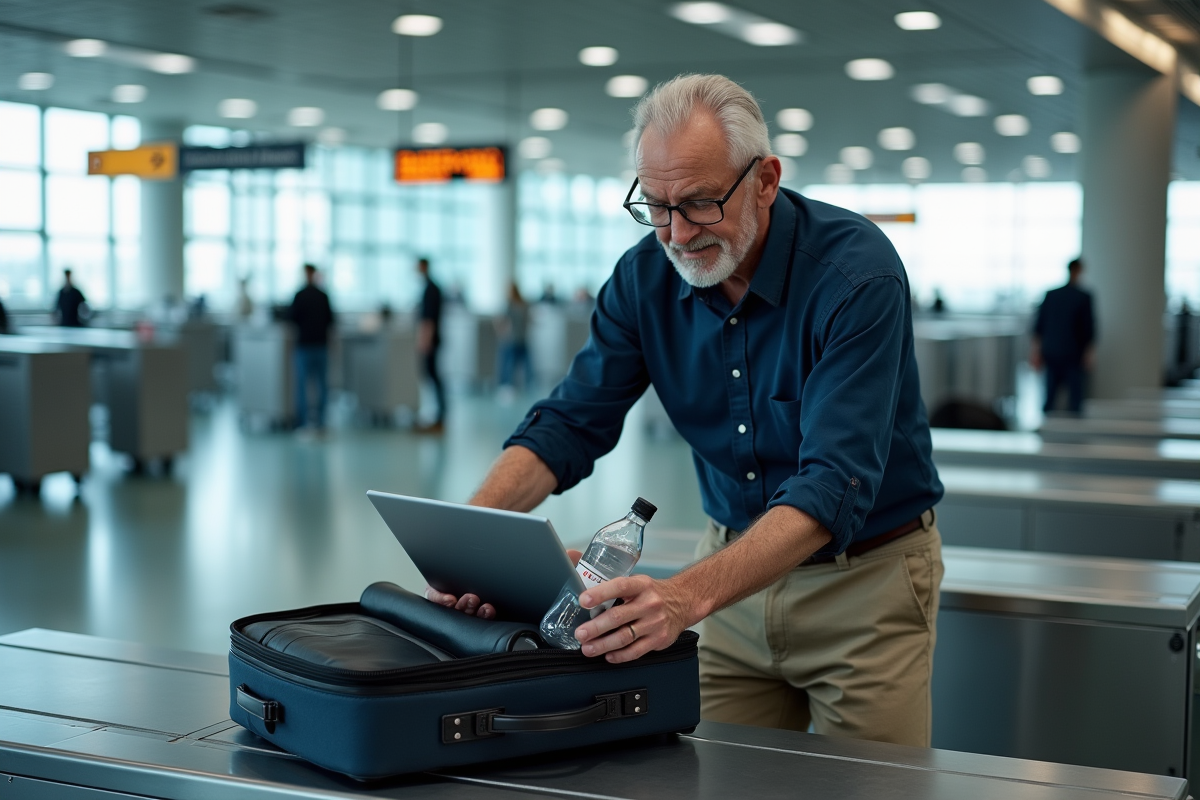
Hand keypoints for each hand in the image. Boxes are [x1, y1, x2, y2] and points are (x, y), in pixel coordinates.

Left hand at [422, 549, 581, 619]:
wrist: (492, 525)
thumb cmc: (518, 547)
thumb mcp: (541, 556)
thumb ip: (557, 561)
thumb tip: (576, 555)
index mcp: (504, 602)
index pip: (496, 617)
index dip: (491, 618)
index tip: (493, 609)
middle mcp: (481, 603)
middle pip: (475, 616)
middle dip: (479, 613)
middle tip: (485, 605)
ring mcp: (461, 595)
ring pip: (457, 610)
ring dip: (463, 607)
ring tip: (471, 598)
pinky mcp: (443, 584)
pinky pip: (436, 597)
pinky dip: (439, 599)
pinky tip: (446, 595)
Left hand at [572, 575, 692, 663]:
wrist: (683, 602)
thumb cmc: (653, 593)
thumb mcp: (639, 583)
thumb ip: (618, 590)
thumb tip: (587, 598)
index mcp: (641, 585)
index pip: (619, 587)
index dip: (600, 593)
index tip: (583, 600)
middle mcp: (649, 603)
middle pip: (618, 617)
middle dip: (596, 627)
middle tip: (580, 634)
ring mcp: (655, 623)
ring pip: (625, 637)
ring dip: (603, 645)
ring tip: (588, 648)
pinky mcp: (659, 639)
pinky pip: (636, 651)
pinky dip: (620, 656)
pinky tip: (608, 656)